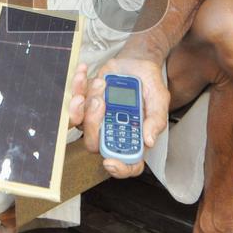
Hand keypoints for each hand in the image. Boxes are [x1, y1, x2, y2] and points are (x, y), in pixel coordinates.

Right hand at [0, 48, 89, 124]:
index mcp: (14, 113)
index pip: (32, 132)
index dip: (46, 134)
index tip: (56, 122)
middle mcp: (33, 109)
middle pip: (57, 120)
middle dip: (72, 113)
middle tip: (76, 102)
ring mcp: (46, 96)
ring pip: (68, 105)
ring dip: (79, 94)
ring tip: (80, 79)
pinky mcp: (55, 81)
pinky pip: (72, 88)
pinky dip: (79, 81)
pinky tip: (81, 69)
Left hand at [81, 57, 168, 178]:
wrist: (137, 63)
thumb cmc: (149, 86)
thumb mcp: (159, 100)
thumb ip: (155, 120)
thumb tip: (149, 141)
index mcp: (132, 138)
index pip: (126, 164)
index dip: (118, 169)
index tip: (110, 162)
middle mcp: (111, 132)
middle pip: (94, 143)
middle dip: (93, 124)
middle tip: (101, 102)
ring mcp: (96, 118)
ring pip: (81, 122)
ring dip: (85, 104)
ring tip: (100, 84)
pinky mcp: (85, 102)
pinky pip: (73, 100)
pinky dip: (77, 85)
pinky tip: (84, 72)